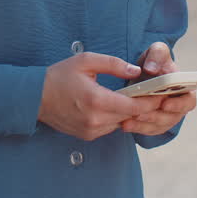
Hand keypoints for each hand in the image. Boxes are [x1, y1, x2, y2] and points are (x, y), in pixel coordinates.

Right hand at [38, 53, 162, 141]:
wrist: (34, 97)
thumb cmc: (59, 75)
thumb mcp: (86, 61)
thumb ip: (114, 64)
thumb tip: (137, 71)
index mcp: (97, 100)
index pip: (134, 106)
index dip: (151, 101)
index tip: (161, 93)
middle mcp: (96, 120)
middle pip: (131, 116)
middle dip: (143, 106)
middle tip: (153, 94)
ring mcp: (91, 131)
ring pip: (121, 123)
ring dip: (129, 113)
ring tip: (134, 98)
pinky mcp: (87, 136)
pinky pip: (109, 128)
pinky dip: (115, 118)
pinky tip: (114, 105)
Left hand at [121, 42, 196, 135]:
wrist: (141, 75)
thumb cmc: (154, 63)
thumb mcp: (157, 51)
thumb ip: (157, 54)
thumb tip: (152, 69)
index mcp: (184, 89)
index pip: (189, 101)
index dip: (178, 104)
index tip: (164, 103)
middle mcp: (177, 106)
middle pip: (172, 117)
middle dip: (155, 116)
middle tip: (140, 113)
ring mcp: (166, 117)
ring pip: (158, 125)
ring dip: (143, 124)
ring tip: (128, 119)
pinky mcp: (154, 124)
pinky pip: (147, 130)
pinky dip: (136, 128)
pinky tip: (124, 124)